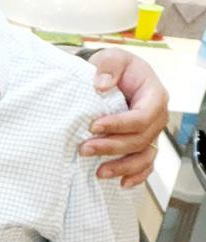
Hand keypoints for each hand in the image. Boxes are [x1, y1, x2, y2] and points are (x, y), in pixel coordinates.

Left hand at [82, 49, 167, 187]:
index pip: (142, 116)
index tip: (93, 126)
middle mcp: (156, 117)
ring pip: (143, 156)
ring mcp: (150, 133)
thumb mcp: (111, 58)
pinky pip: (145, 165)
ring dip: (122, 166)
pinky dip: (135, 176)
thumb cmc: (113, 68)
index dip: (119, 125)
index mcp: (153, 95)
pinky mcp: (141, 144)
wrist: (110, 77)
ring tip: (98, 172)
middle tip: (84, 149)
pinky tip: (120, 184)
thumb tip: (102, 85)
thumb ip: (108, 66)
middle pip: (140, 139)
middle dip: (112, 147)